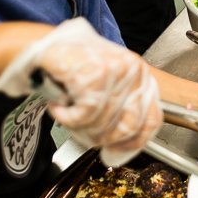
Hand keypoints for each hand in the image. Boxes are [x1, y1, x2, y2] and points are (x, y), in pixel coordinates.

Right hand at [0, 18, 161, 165]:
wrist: (45, 45)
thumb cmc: (74, 65)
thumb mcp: (107, 85)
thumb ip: (120, 109)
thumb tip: (121, 145)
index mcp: (141, 75)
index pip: (152, 119)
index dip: (134, 143)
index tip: (115, 153)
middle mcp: (134, 70)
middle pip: (127, 127)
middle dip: (100, 137)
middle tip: (82, 131)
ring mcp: (117, 71)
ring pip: (103, 123)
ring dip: (77, 125)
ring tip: (66, 111)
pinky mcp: (96, 74)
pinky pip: (83, 115)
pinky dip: (66, 117)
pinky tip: (59, 105)